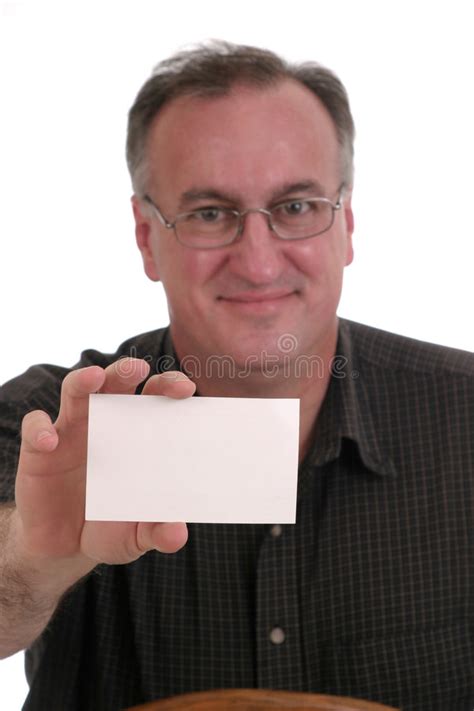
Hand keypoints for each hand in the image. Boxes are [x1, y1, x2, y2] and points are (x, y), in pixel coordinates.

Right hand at [13, 360, 194, 580]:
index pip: (153, 398)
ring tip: (95, 377)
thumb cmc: (108, 528)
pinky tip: (50, 441)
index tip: (186, 389)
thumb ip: (155, 532)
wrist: (63, 548)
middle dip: (126, 370)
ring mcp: (71, 433)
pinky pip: (35, 427)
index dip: (168, 387)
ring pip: (75, 391)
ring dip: (84, 380)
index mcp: (135, 434)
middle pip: (115, 383)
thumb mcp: (135, 536)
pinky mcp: (39, 450)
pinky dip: (39, 429)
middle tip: (139, 367)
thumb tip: (178, 534)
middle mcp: (104, 423)